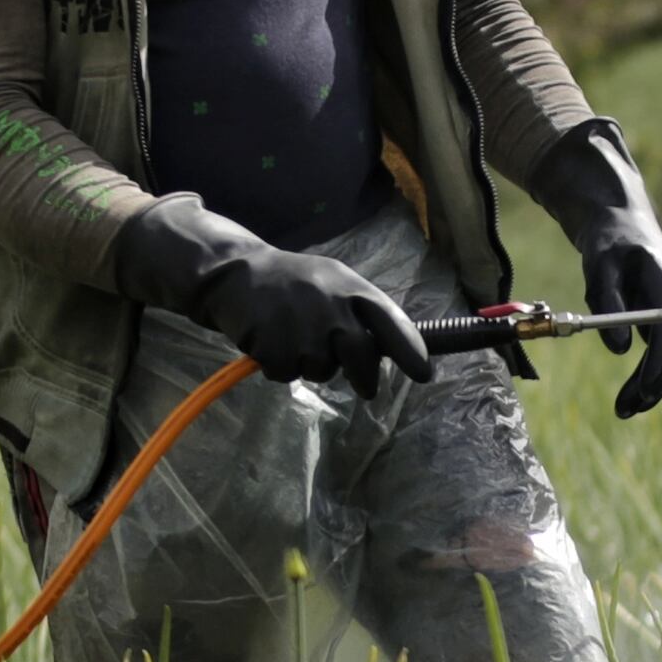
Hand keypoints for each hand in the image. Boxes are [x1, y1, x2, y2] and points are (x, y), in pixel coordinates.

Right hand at [112, 203, 433, 400]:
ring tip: (294, 335)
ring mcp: (303, 328)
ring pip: (322, 371)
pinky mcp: (275, 347)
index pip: (391, 322)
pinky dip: (281, 366)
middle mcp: (332, 308)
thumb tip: (398, 349)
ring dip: (312, 364)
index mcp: (351, 289)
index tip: (424, 374)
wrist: (237, 274)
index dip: (410, 350)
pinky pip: (288, 374)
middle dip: (364, 377)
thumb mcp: (335, 282)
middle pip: (362, 359)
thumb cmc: (294, 281)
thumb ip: (363, 312)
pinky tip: (271, 340)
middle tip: (366, 387)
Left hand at [527, 125, 661, 415]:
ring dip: (652, 384)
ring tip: (624, 410)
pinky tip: (631, 396)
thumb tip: (619, 350)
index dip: (658, 362)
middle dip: (655, 382)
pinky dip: (649, 373)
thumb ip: (607, 302)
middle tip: (627, 410)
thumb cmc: (607, 242)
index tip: (643, 390)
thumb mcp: (598, 266)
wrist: (621, 222)